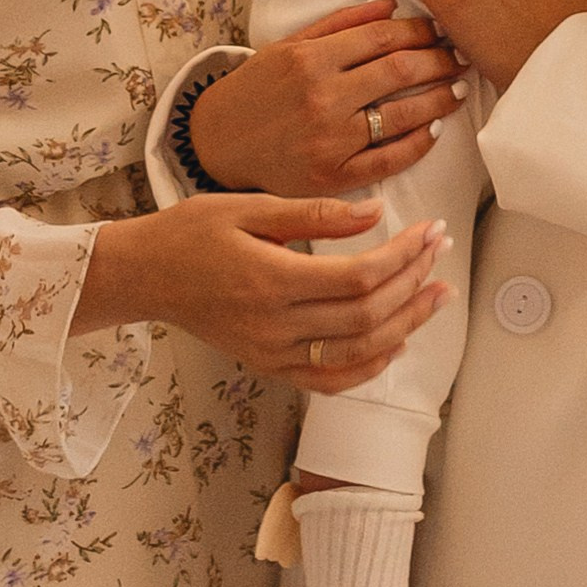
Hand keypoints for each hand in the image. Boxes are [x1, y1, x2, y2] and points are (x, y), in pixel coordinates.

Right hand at [76, 190, 449, 389]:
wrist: (143, 275)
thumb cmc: (191, 232)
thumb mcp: (249, 206)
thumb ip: (316, 212)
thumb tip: (377, 213)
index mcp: (271, 279)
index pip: (359, 276)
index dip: (404, 256)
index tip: (429, 231)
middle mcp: (274, 325)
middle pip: (367, 315)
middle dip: (414, 283)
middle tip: (442, 252)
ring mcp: (271, 353)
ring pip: (357, 352)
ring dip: (406, 325)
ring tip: (438, 295)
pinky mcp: (267, 366)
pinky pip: (328, 380)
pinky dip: (369, 367)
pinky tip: (396, 343)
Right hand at [188, 1, 464, 195]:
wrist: (217, 143)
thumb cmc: (255, 90)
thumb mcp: (288, 46)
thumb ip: (339, 24)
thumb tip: (391, 6)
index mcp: (311, 59)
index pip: (383, 37)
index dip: (421, 31)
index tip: (442, 28)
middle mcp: (323, 97)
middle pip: (400, 71)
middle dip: (440, 60)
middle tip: (461, 55)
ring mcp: (331, 139)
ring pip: (403, 115)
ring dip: (440, 100)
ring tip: (459, 89)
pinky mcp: (334, 176)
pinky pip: (391, 159)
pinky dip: (419, 144)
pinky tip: (434, 130)